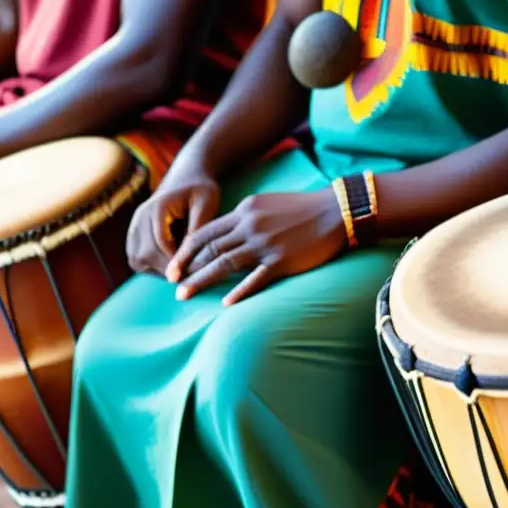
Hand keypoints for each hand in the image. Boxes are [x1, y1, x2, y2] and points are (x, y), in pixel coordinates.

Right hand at [126, 175, 220, 276]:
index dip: (173, 264)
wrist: (188, 176)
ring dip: (157, 271)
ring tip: (180, 273)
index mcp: (156, 207)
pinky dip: (151, 267)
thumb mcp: (207, 204)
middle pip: (143, 254)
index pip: (159, 244)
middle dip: (165, 270)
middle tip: (188, 280)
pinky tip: (172, 266)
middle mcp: (139, 217)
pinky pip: (136, 259)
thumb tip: (190, 261)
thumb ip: (198, 229)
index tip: (190, 278)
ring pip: (136, 260)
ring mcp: (134, 225)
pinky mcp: (135, 234)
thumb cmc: (201, 189)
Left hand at [171, 189, 346, 304]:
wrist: (336, 211)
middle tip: (171, 285)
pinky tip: (226, 303)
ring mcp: (264, 244)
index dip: (185, 250)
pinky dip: (239, 291)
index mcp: (244, 210)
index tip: (173, 266)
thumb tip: (225, 234)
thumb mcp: (267, 204)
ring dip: (201, 281)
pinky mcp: (281, 260)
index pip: (205, 231)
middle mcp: (249, 226)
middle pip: (209, 249)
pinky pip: (255, 279)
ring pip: (224, 264)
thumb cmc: (302, 208)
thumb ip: (244, 218)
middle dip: (186, 268)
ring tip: (184, 295)